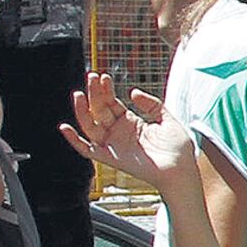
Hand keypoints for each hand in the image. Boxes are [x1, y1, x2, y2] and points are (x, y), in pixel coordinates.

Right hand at [64, 72, 200, 197]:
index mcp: (130, 122)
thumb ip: (151, 104)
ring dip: (82, 111)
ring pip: (90, 126)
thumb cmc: (177, 148)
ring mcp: (114, 145)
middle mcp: (119, 133)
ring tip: (79, 94)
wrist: (181, 170)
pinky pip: (87, 150)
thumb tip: (132, 92)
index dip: (105, 90)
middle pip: (99, 110)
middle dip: (94, 93)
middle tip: (92, 77)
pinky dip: (74, 141)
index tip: (103, 77)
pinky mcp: (110, 158)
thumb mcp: (166, 119)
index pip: (111, 103)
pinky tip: (65, 127)